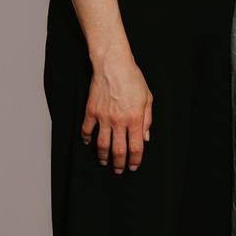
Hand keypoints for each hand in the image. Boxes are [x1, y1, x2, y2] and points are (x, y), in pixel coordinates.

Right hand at [82, 54, 151, 173]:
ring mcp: (103, 117)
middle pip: (118, 150)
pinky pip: (87, 130)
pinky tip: (89, 143)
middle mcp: (119, 121)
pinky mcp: (91, 112)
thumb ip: (147, 119)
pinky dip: (87, 139)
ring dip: (103, 156)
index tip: (134, 166)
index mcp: (135, 118)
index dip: (135, 160)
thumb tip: (145, 137)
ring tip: (104, 162)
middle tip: (119, 170)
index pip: (136, 146)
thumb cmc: (133, 80)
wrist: (113, 66)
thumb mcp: (148, 98)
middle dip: (119, 163)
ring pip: (101, 144)